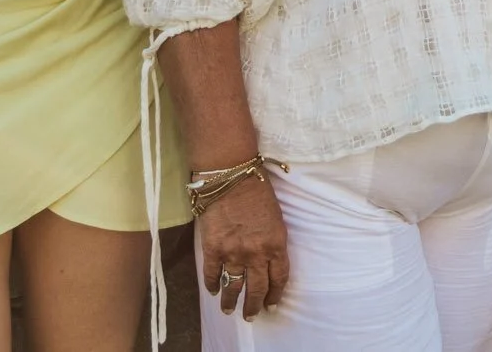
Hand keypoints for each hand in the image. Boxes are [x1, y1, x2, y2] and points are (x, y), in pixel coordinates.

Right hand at [199, 175, 290, 319]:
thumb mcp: (276, 218)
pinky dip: (212, 284)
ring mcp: (234, 253)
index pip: (279, 279)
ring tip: (228, 310)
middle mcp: (257, 254)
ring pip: (233, 287)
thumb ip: (272, 242)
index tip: (271, 305)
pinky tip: (213, 290)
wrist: (230, 175)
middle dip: (253, 306)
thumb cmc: (256, 190)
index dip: (274, 295)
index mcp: (276, 244)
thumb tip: (267, 261)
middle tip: (250, 316)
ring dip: (230, 302)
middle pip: (256, 289)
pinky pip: (213, 274)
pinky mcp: (213, 249)